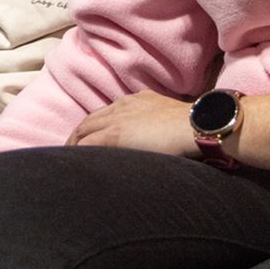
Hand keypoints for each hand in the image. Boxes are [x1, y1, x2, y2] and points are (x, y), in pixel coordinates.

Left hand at [67, 89, 198, 157]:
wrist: (200, 126)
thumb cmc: (196, 128)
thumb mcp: (172, 123)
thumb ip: (160, 130)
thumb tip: (162, 144)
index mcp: (137, 101)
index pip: (106, 114)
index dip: (95, 129)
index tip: (89, 144)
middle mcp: (123, 105)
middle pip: (90, 121)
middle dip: (78, 138)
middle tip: (71, 157)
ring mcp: (118, 118)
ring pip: (84, 130)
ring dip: (74, 146)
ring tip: (69, 165)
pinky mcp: (115, 134)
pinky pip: (87, 144)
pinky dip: (78, 154)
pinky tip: (75, 167)